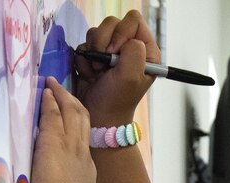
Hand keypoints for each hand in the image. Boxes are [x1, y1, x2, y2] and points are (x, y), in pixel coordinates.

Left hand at [30, 77, 96, 182]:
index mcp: (86, 175)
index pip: (83, 145)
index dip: (78, 131)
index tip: (72, 123)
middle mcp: (83, 158)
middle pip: (83, 123)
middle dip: (74, 106)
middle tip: (65, 93)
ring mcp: (70, 149)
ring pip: (72, 114)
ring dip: (63, 98)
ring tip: (54, 86)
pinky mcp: (53, 144)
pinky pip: (53, 115)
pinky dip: (50, 101)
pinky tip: (44, 91)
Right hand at [76, 11, 160, 125]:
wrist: (98, 116)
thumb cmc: (117, 100)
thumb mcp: (131, 77)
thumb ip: (134, 51)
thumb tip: (126, 40)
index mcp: (146, 50)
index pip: (133, 20)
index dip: (121, 32)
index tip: (114, 53)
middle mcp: (129, 47)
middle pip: (112, 22)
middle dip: (103, 42)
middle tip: (104, 66)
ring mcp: (111, 50)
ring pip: (96, 32)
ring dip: (93, 52)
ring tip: (97, 72)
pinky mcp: (94, 56)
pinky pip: (84, 44)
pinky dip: (83, 59)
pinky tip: (89, 75)